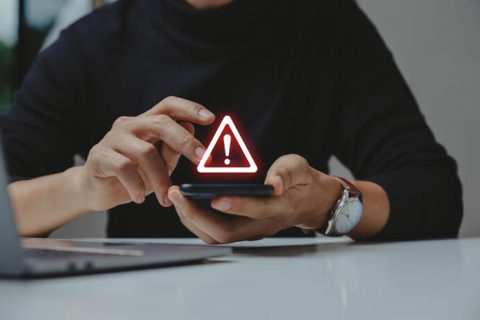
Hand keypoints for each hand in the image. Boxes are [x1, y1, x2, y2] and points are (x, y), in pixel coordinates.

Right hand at [77, 96, 214, 210]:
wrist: (95, 189)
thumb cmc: (132, 175)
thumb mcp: (159, 165)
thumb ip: (173, 150)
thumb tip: (190, 128)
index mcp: (146, 123)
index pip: (168, 106)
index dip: (190, 108)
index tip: (210, 118)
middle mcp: (129, 125)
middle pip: (160, 123)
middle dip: (185, 141)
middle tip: (202, 160)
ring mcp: (112, 139)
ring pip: (145, 152)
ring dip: (160, 178)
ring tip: (165, 198)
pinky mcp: (99, 156)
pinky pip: (124, 167)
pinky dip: (136, 185)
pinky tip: (139, 197)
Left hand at [167, 154, 341, 243]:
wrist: (309, 201)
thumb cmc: (301, 181)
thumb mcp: (299, 168)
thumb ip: (286, 173)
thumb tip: (273, 184)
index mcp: (279, 208)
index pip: (255, 211)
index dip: (235, 205)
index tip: (213, 197)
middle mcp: (262, 225)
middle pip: (225, 232)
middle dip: (196, 215)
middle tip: (176, 194)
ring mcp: (250, 231)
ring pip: (216, 236)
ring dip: (191, 220)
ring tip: (175, 198)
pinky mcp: (242, 230)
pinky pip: (214, 232)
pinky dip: (196, 221)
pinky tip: (185, 204)